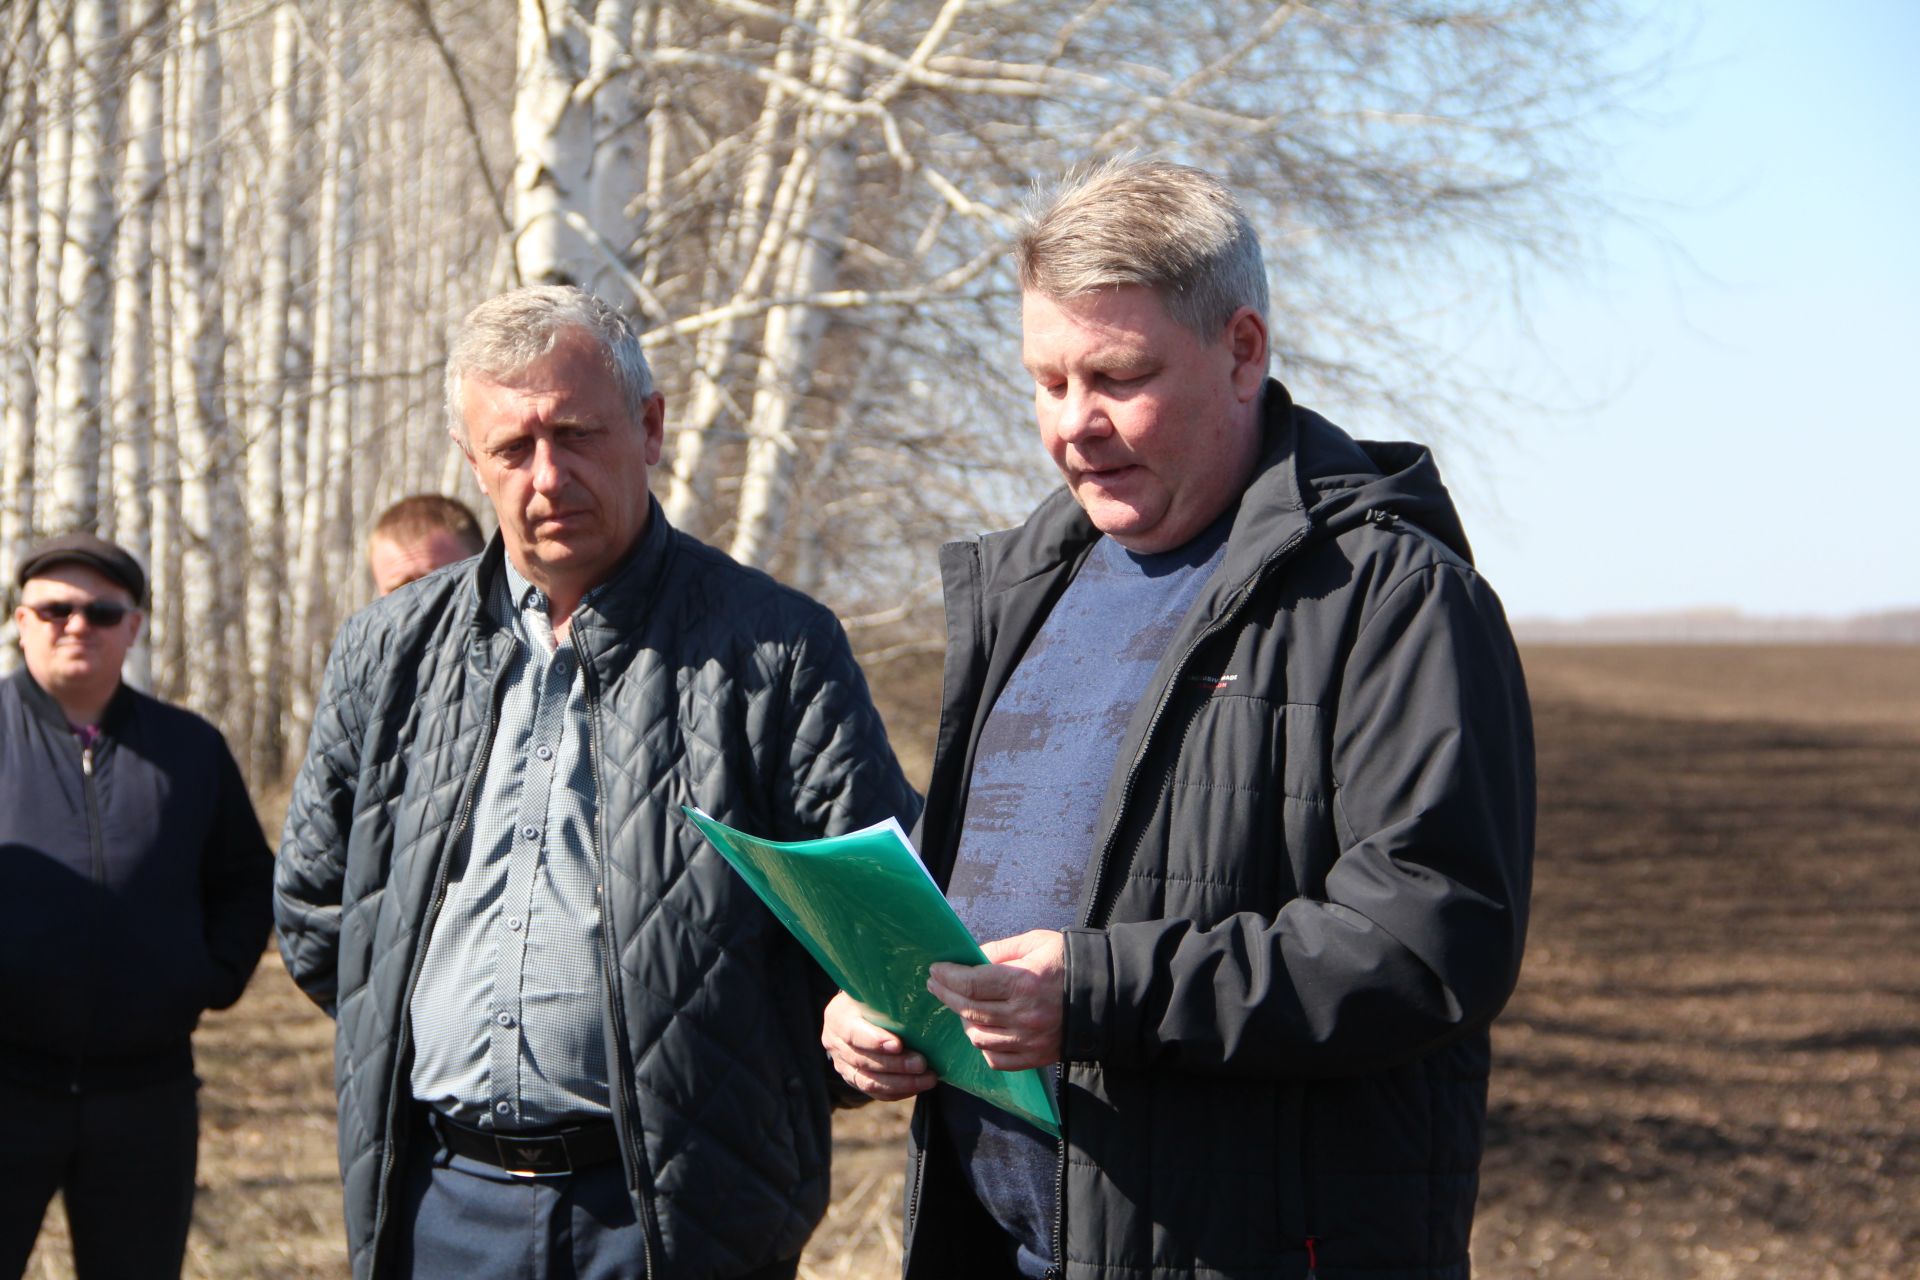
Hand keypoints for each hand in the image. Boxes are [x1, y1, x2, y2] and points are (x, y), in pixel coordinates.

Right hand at [821, 991, 936, 1100]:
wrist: (859, 1012)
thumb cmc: (872, 997)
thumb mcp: (874, 991)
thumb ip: (887, 995)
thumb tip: (918, 992)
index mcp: (838, 1017)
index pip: (853, 1032)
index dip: (874, 1041)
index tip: (898, 1045)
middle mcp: (835, 1044)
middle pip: (863, 1060)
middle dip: (896, 1065)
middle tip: (922, 1064)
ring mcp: (842, 1065)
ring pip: (869, 1081)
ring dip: (901, 1083)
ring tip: (927, 1079)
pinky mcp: (853, 1080)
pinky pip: (875, 1092)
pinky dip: (898, 1091)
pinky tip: (918, 1086)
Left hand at [927, 929, 1064, 1070]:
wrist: (1107, 996)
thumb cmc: (1069, 963)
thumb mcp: (1036, 943)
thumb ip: (1000, 950)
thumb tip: (970, 958)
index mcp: (1023, 983)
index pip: (971, 983)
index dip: (948, 976)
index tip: (936, 970)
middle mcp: (1023, 1016)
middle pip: (969, 1009)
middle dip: (946, 994)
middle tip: (936, 983)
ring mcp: (1029, 1040)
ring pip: (978, 1037)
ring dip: (963, 1020)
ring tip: (960, 1005)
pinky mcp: (1036, 1057)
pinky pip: (996, 1058)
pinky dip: (983, 1045)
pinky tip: (981, 1029)